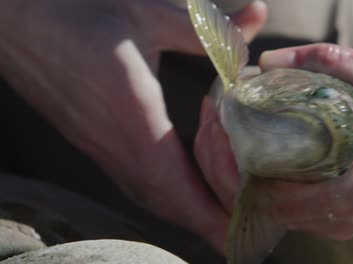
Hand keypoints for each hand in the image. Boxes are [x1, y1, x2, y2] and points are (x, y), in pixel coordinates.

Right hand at [0, 0, 265, 250]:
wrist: (17, 22)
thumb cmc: (78, 14)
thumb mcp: (149, 16)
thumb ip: (208, 28)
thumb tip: (258, 16)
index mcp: (132, 113)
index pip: (174, 182)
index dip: (206, 215)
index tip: (234, 236)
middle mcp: (114, 141)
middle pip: (165, 201)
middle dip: (204, 222)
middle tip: (237, 233)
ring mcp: (100, 146)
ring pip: (149, 196)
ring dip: (185, 211)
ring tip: (216, 219)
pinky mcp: (93, 142)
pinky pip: (133, 181)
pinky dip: (164, 195)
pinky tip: (181, 191)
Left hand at [195, 43, 352, 244]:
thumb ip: (329, 62)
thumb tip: (269, 60)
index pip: (273, 199)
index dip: (237, 168)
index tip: (222, 130)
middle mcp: (344, 216)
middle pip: (265, 208)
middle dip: (230, 170)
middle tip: (216, 126)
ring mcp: (342, 222)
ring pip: (273, 213)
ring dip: (243, 179)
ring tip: (228, 135)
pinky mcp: (342, 218)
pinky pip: (289, 210)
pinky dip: (264, 187)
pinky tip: (254, 153)